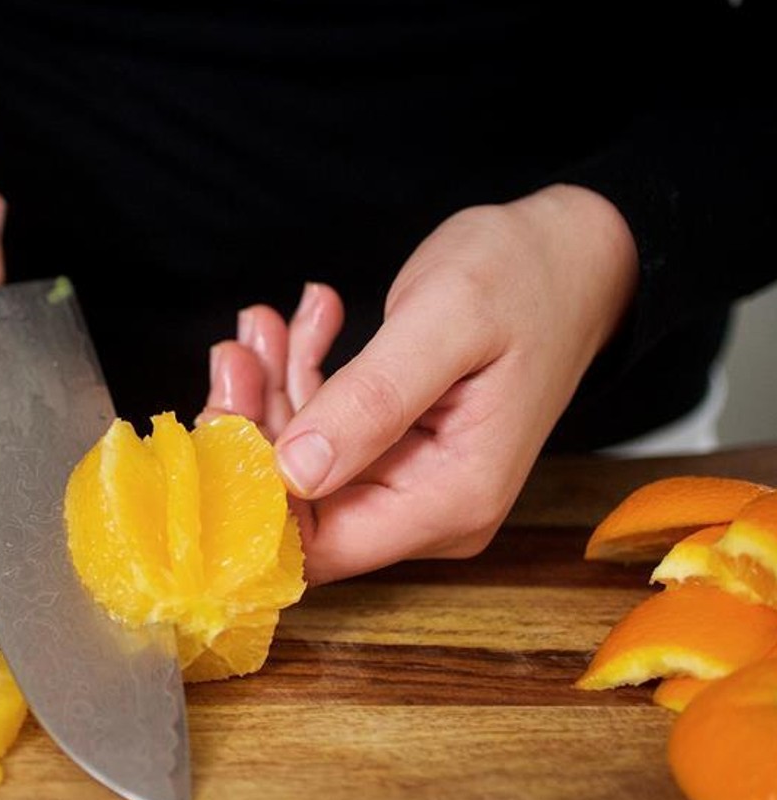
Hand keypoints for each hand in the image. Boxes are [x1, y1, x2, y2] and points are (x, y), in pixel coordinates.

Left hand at [202, 185, 638, 583]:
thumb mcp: (444, 322)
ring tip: (266, 321)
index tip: (224, 415)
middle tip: (238, 349)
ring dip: (272, 390)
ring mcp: (415, 483)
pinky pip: (324, 434)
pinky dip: (301, 378)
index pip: (319, 546)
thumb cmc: (526, 275)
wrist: (576, 253)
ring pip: (302, 464)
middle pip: (300, 506)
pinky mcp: (400, 453)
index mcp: (452, 497)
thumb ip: (372, 400)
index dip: (255, 496)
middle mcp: (433, 508)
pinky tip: (308, 321)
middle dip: (254, 426)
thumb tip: (296, 471)